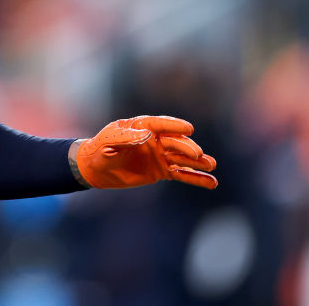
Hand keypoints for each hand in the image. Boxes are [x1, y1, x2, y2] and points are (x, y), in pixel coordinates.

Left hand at [74, 115, 217, 189]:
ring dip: (198, 162)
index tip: (189, 128)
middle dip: (187, 148)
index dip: (174, 126)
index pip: (160, 125)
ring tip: (212, 165)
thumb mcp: (108, 142)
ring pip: (182, 158)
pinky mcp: (161, 171)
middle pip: (175, 142)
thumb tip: (147, 135)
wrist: (96, 168)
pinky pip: (181, 174)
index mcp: (141, 127)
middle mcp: (155, 140)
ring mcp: (160, 155)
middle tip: (197, 155)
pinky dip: (196, 178)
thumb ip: (126, 138)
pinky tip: (212, 183)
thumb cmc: (99, 149)